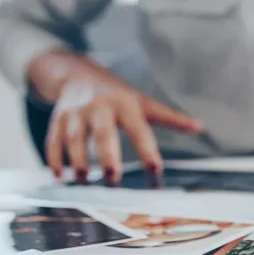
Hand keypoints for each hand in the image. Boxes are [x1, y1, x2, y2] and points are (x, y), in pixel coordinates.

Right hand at [45, 69, 202, 184]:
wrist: (77, 73)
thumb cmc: (118, 94)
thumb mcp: (143, 102)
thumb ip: (169, 117)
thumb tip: (200, 127)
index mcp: (125, 104)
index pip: (139, 129)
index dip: (148, 150)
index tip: (156, 172)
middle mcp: (100, 107)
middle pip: (103, 132)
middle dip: (107, 155)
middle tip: (113, 179)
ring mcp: (76, 112)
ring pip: (74, 137)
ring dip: (78, 160)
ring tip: (84, 182)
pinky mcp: (57, 118)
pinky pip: (53, 139)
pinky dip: (54, 158)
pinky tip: (60, 177)